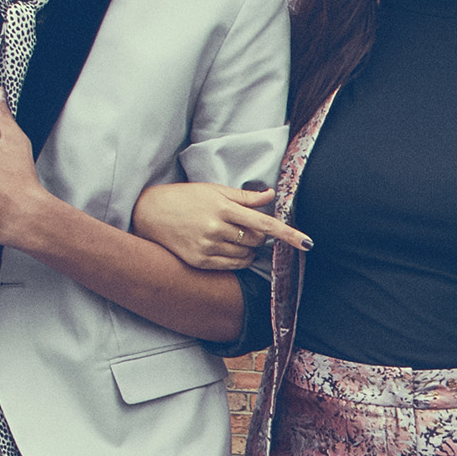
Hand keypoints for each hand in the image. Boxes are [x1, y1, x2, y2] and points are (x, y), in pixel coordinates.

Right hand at [135, 181, 304, 270]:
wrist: (148, 213)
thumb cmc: (184, 198)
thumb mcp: (214, 190)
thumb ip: (244, 197)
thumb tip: (272, 195)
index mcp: (223, 208)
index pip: (265, 223)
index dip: (289, 234)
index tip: (308, 243)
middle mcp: (216, 229)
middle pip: (257, 240)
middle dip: (259, 235)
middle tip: (242, 225)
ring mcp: (208, 247)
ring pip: (247, 254)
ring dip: (247, 247)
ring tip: (228, 234)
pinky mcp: (200, 261)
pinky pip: (233, 265)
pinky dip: (238, 258)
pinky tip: (225, 246)